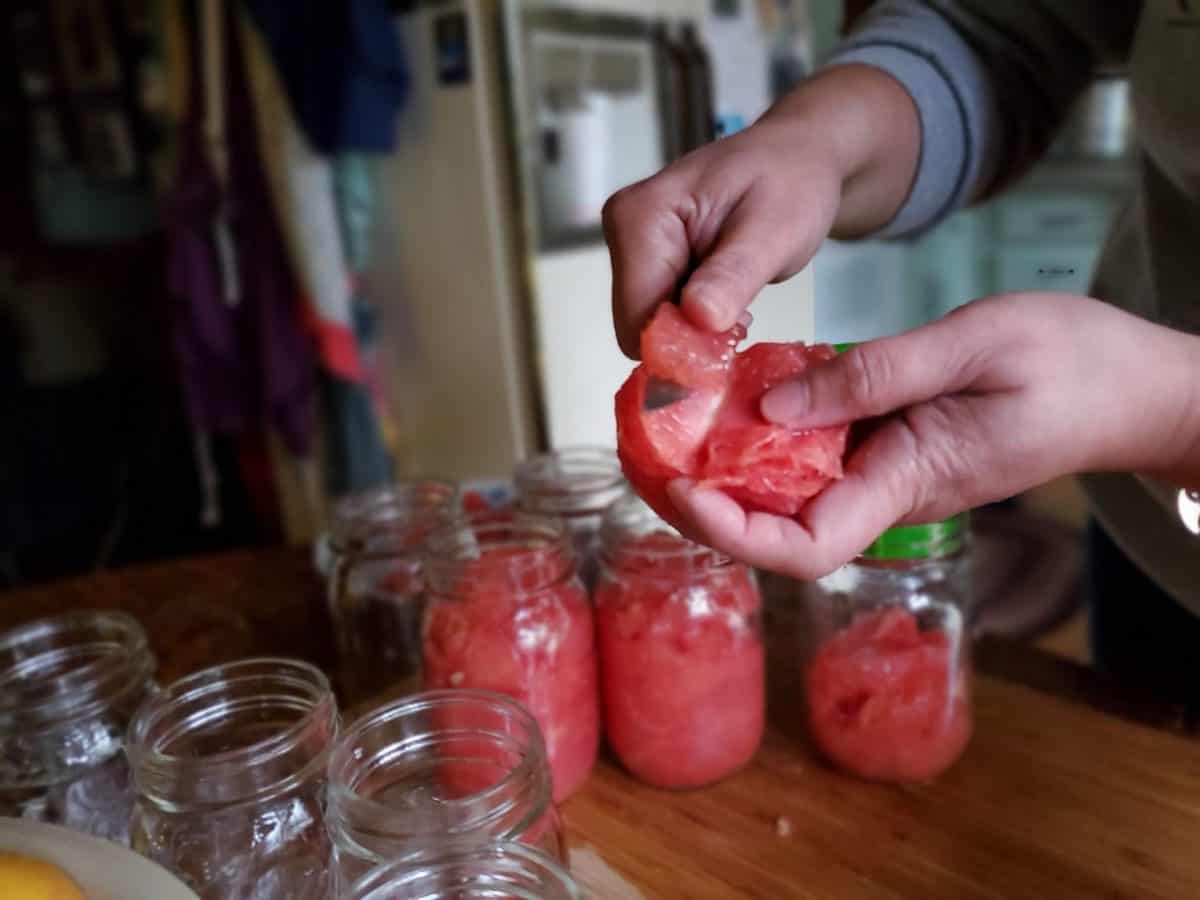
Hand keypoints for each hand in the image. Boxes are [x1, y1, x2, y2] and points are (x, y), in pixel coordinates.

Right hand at [603, 65, 919, 358]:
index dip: (681, 345)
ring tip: (739, 303)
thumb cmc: (791, 182)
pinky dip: (695, 326)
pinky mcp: (646, 265)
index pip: (638, 315)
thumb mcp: (774, 230)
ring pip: (650, 329)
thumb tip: (697, 318)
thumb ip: (734, 274)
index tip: (732, 343)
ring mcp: (631, 249)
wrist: (798, 159)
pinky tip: (727, 303)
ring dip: (695, 335)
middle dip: (689, 340)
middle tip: (743, 318)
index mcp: (640, 217)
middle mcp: (622, 232)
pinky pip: (662, 320)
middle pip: (638, 327)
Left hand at [666, 292, 1199, 578]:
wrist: (1127, 384)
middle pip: (777, 528)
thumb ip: (871, 377)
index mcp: (907, 479)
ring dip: (725, 470)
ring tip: (667, 429)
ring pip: (787, 493)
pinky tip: (730, 398)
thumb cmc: (1070, 364)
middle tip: (648, 456)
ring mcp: (884, 470)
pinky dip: (766, 431)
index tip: (685, 492)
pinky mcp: (885, 445)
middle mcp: (885, 489)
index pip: (805, 546)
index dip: (736, 534)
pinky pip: (813, 453)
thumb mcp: (972, 348)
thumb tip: (771, 403)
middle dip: (707, 504)